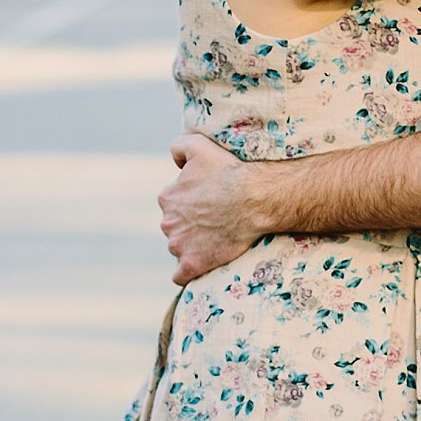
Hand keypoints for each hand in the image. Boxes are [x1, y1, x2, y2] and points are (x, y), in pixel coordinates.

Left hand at [158, 132, 261, 282]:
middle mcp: (167, 222)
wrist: (254, 199)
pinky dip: (186, 272)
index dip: (190, 204)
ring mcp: (178, 245)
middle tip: (214, 222)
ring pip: (178, 248)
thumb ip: (178, 145)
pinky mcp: (192, 264)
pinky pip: (180, 275)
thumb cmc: (229, 171)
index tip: (209, 204)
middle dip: (189, 225)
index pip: (172, 205)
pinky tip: (197, 266)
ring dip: (191, 246)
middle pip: (174, 227)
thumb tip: (174, 160)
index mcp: (167, 197)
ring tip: (214, 241)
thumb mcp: (199, 145)